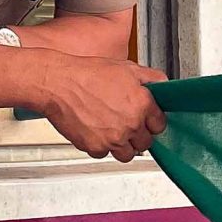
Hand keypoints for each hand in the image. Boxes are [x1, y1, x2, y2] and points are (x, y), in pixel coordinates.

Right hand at [36, 54, 166, 162]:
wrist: (58, 83)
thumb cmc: (88, 73)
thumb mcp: (126, 68)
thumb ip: (151, 78)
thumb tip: (164, 85)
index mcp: (142, 104)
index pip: (160, 125)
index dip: (151, 121)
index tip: (145, 119)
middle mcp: (130, 124)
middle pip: (145, 143)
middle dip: (137, 135)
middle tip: (125, 124)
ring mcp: (113, 138)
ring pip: (126, 154)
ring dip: (121, 145)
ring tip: (111, 130)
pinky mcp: (95, 147)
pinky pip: (103, 154)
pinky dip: (100, 146)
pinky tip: (94, 130)